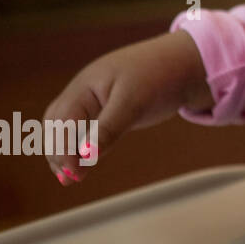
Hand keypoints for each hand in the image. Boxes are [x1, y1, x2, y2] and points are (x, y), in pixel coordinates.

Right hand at [42, 31, 208, 185]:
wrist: (188, 64)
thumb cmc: (160, 76)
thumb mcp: (134, 102)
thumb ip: (108, 129)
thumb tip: (84, 157)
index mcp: (85, 85)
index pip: (63, 121)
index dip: (63, 148)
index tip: (73, 173)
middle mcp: (84, 93)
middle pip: (57, 125)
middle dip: (58, 151)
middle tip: (69, 179)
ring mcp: (95, 101)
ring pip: (67, 128)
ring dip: (65, 151)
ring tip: (71, 177)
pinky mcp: (108, 111)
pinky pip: (85, 129)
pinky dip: (81, 146)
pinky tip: (85, 163)